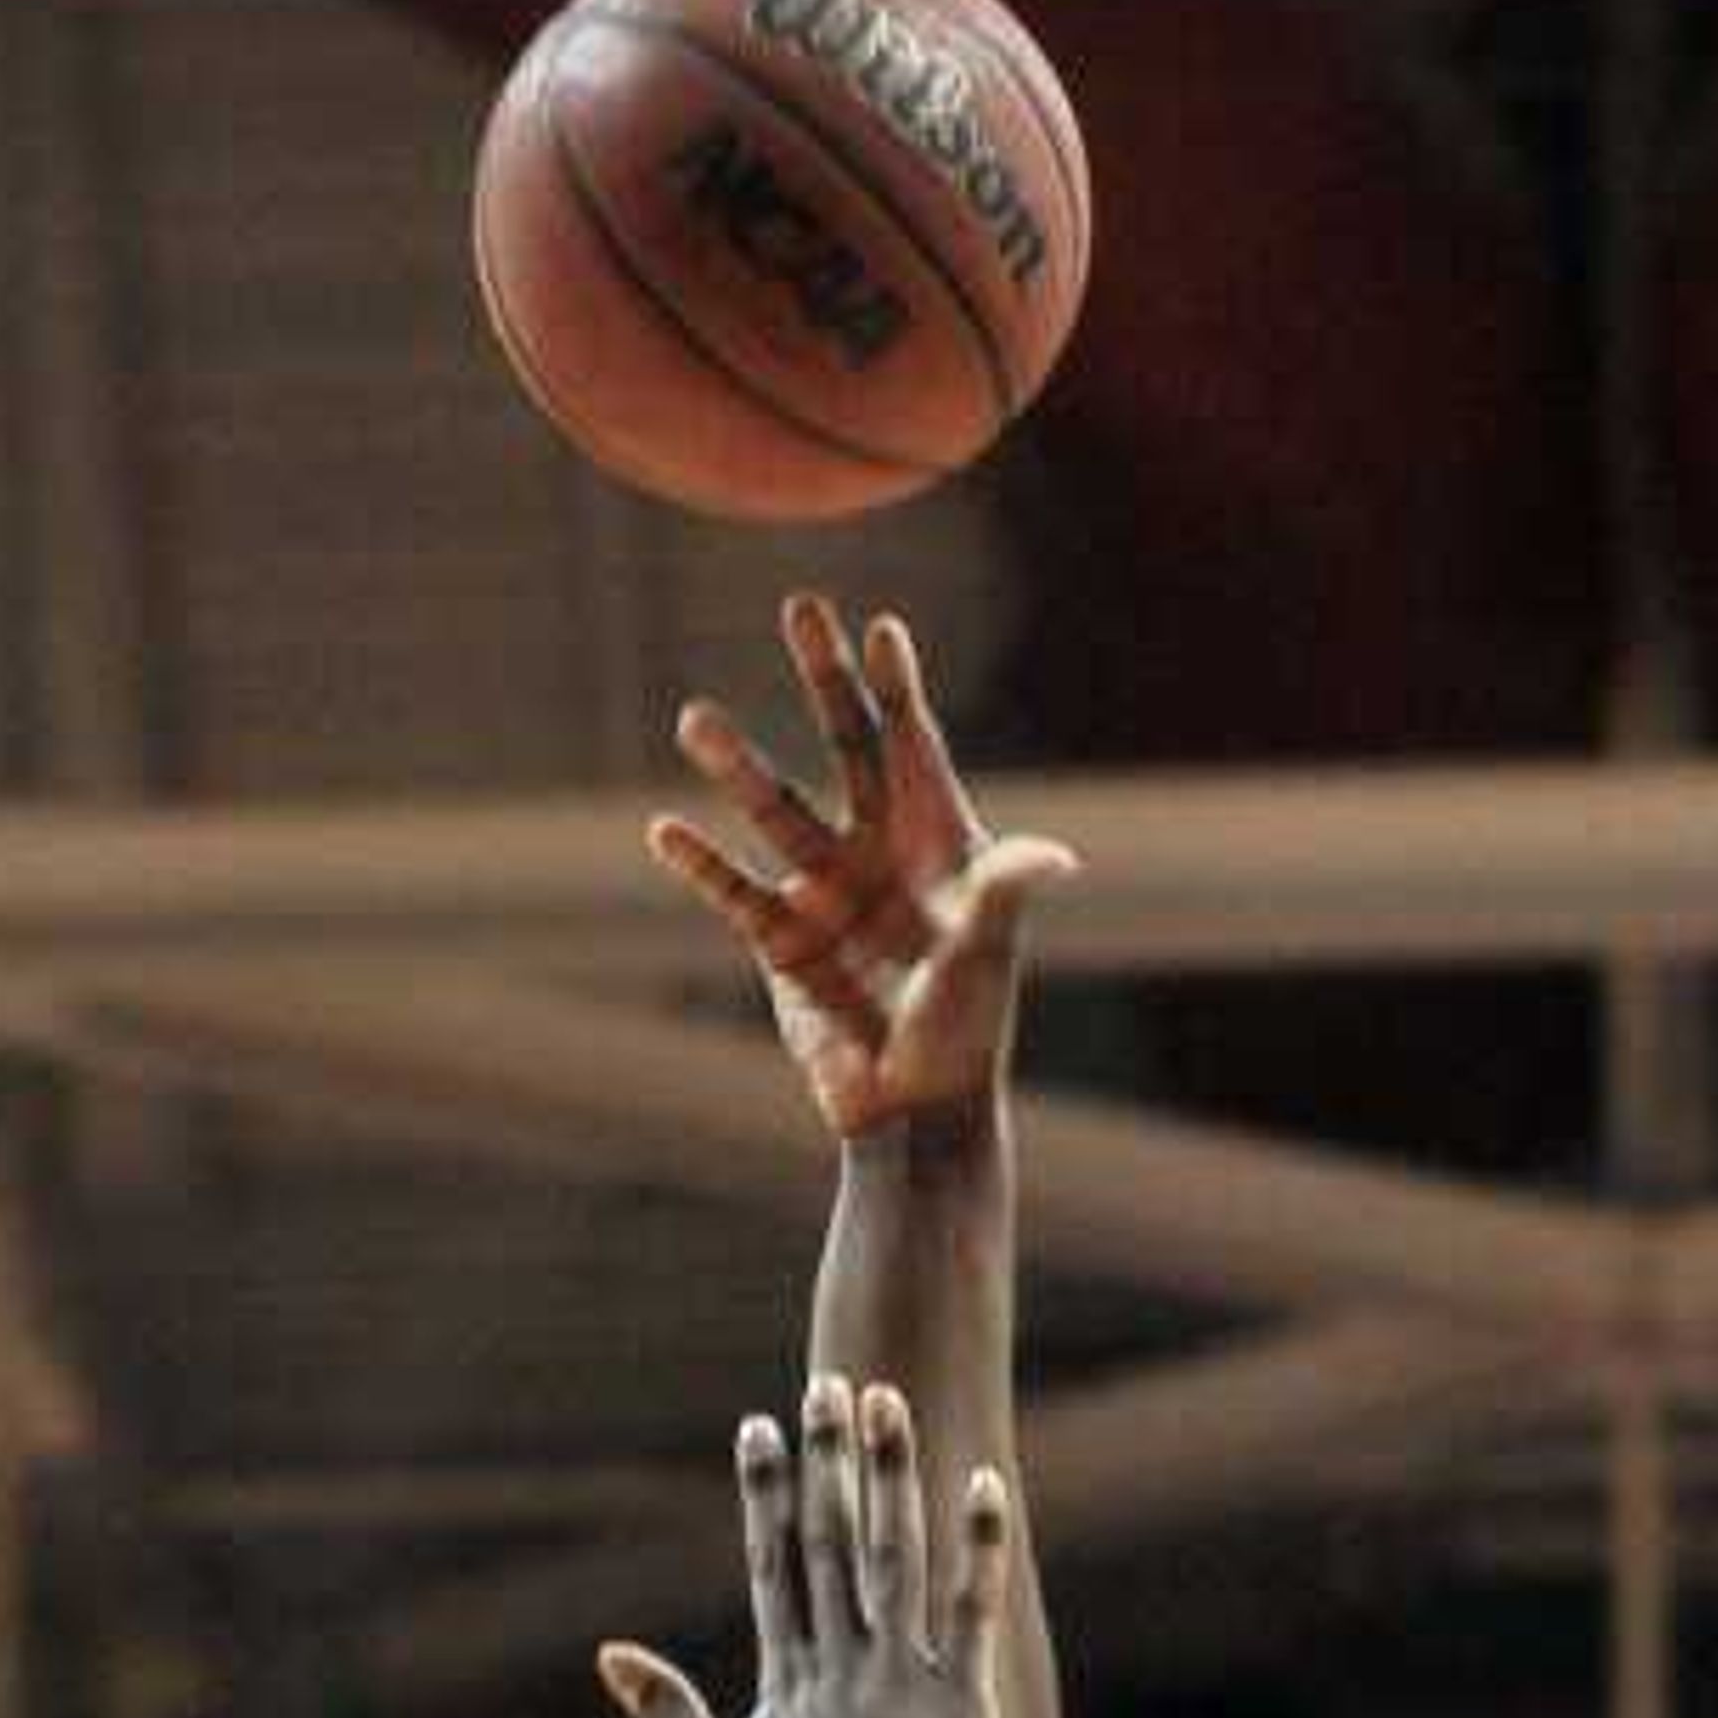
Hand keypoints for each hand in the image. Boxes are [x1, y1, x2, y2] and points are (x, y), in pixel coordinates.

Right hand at [602, 1381, 1006, 1717]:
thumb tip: (610, 1657)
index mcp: (784, 1685)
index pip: (772, 1566)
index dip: (766, 1492)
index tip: (760, 1428)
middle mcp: (839, 1668)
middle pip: (831, 1541)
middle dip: (828, 1460)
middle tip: (829, 1385)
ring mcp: (899, 1684)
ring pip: (895, 1558)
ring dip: (891, 1477)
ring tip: (892, 1404)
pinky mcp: (959, 1710)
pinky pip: (973, 1612)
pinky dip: (978, 1548)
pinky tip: (983, 1485)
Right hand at [651, 593, 1074, 1143]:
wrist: (915, 1109)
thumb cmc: (966, 1027)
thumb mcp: (985, 952)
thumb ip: (1005, 894)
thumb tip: (1054, 858)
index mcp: (937, 839)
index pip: (914, 743)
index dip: (897, 687)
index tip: (882, 627)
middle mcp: (877, 849)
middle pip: (845, 745)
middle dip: (823, 679)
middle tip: (800, 607)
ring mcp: (824, 889)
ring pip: (776, 810)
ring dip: (737, 765)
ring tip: (695, 718)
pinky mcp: (780, 941)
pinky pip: (733, 891)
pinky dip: (700, 864)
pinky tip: (663, 829)